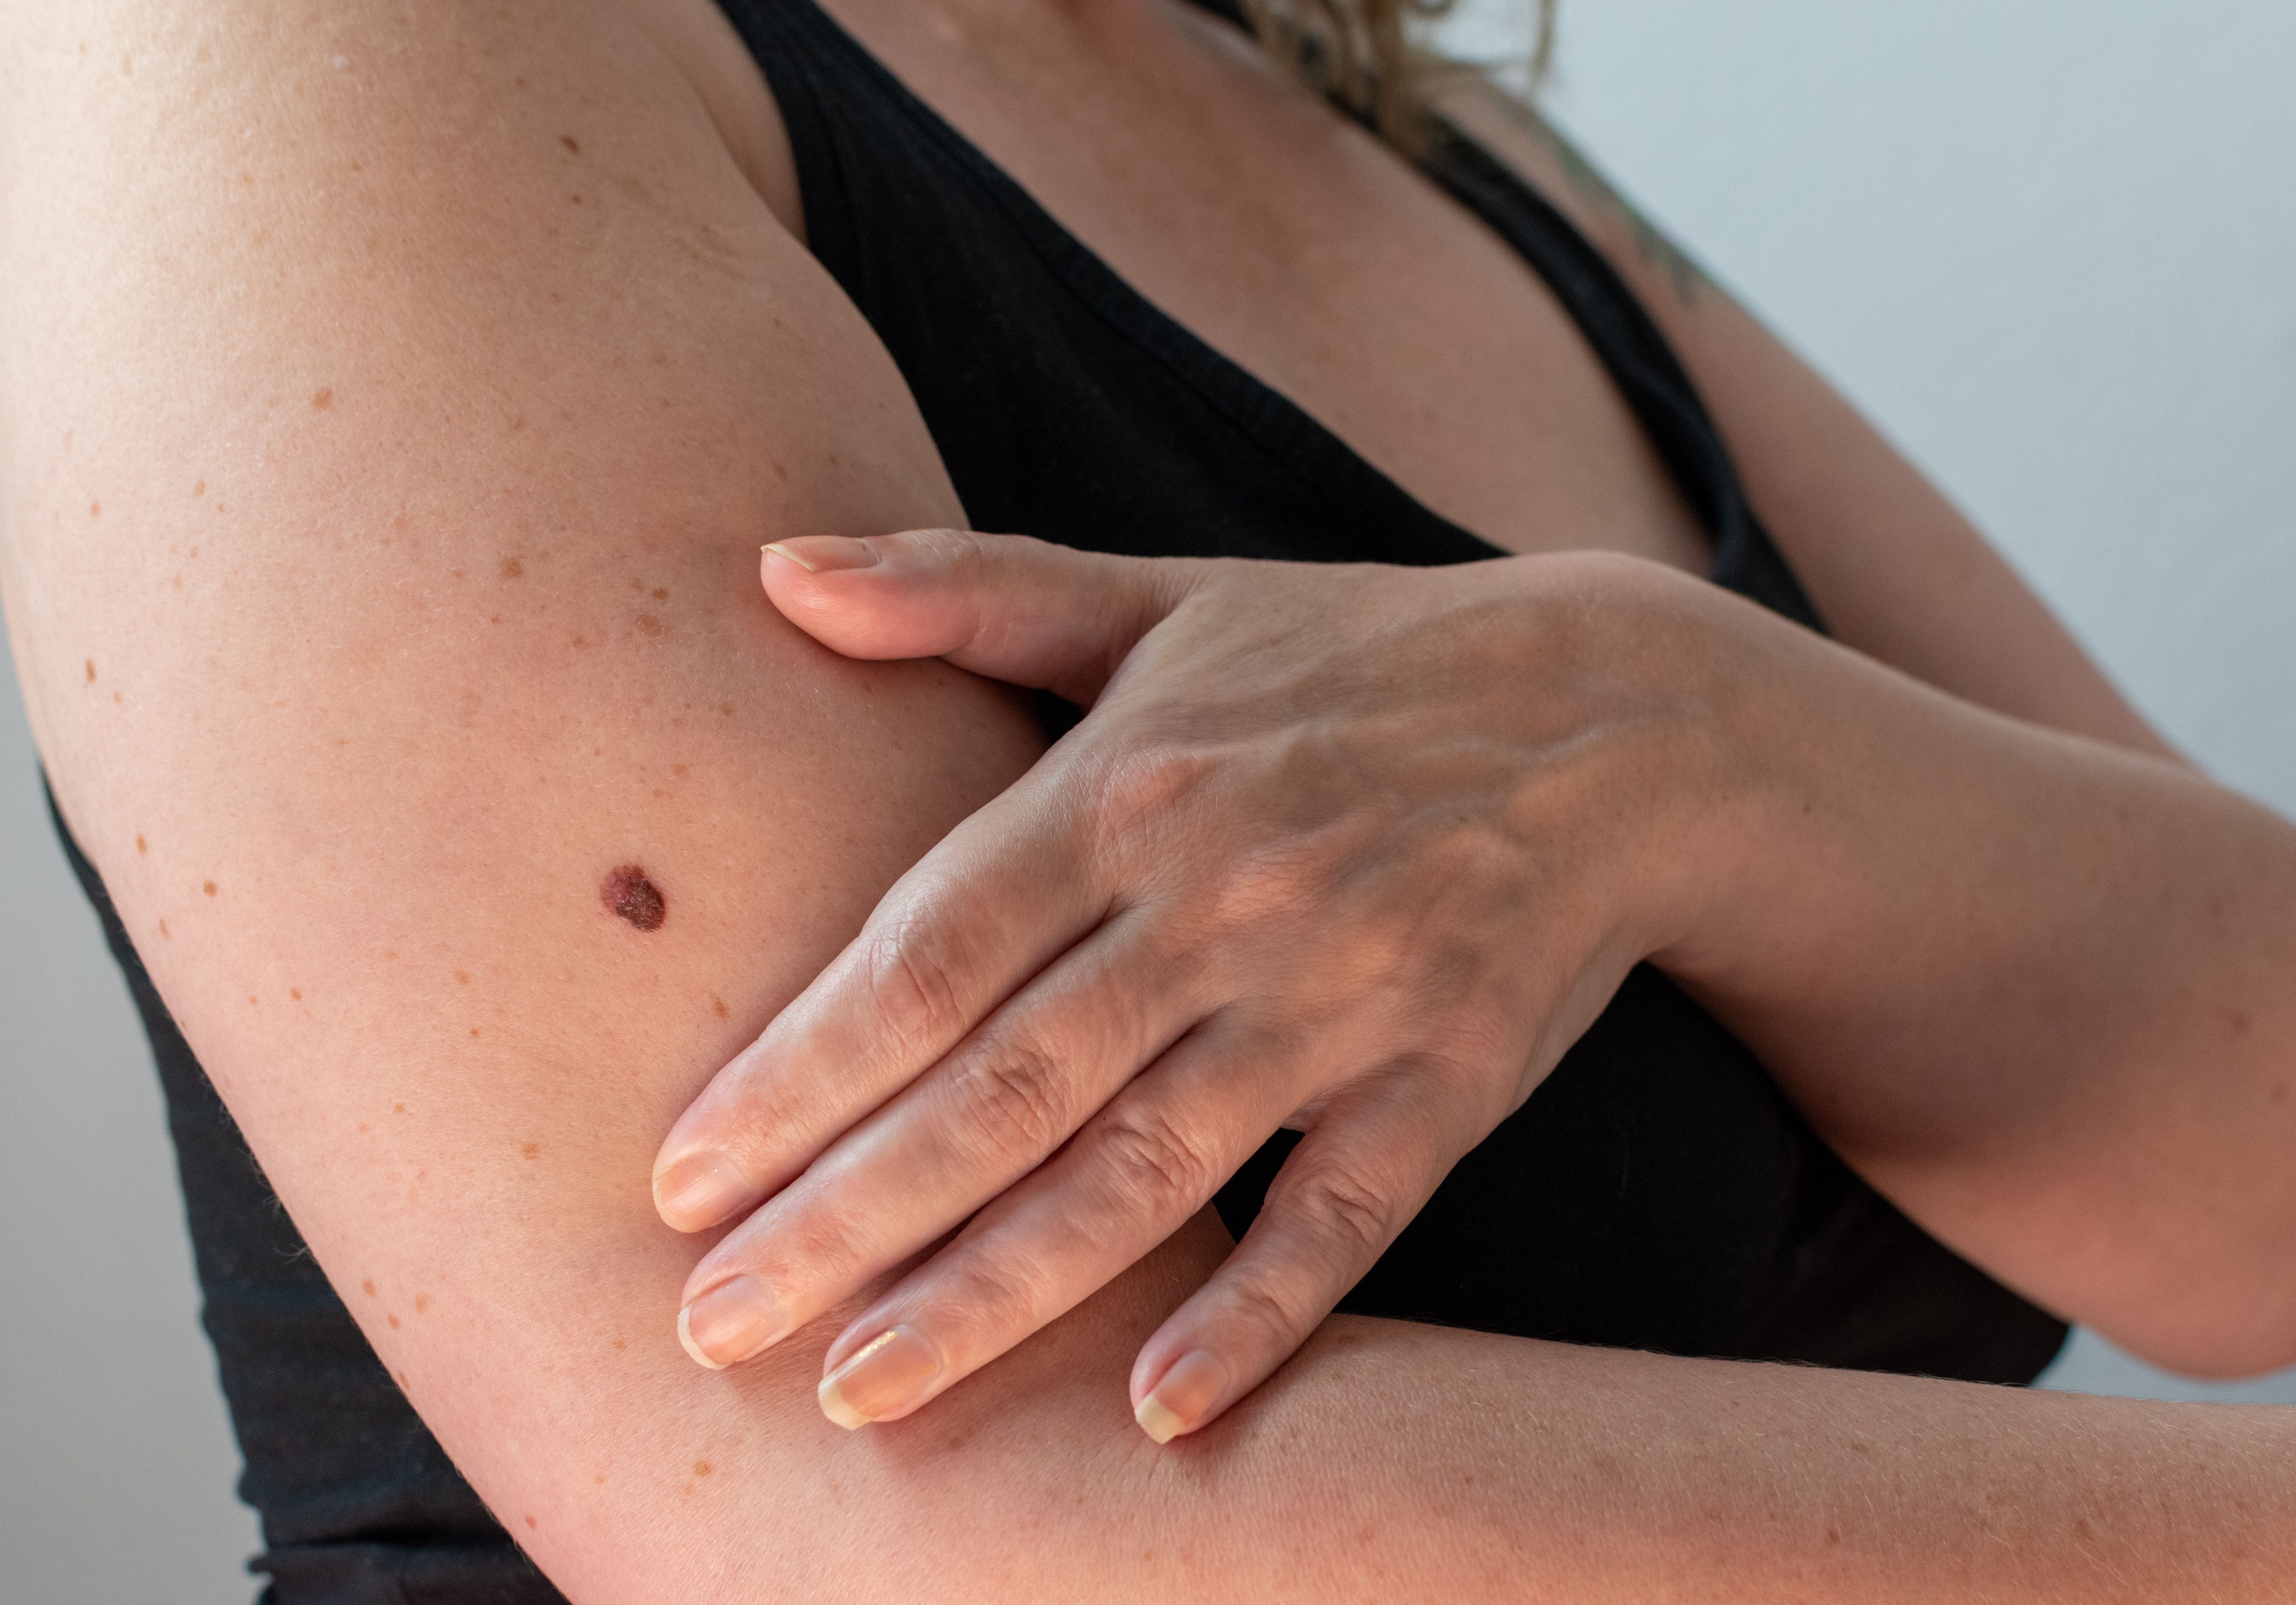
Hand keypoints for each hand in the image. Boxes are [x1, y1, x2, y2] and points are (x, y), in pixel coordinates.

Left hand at [652, 529, 1764, 1439]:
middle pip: (1005, 1086)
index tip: (680, 1173)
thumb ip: (962, 588)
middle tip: (708, 1324)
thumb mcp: (1156, 597)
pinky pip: (1341, 1218)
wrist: (1614, 713)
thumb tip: (770, 563)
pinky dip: (1256, 1315)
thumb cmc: (1346, 658)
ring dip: (994, 1295)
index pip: (928, 952)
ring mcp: (1343, 998)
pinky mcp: (1446, 1079)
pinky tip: (1156, 1413)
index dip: (800, 1069)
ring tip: (856, 1393)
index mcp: (1130, 787)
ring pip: (1142, 1172)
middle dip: (846, 1217)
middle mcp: (1223, 900)